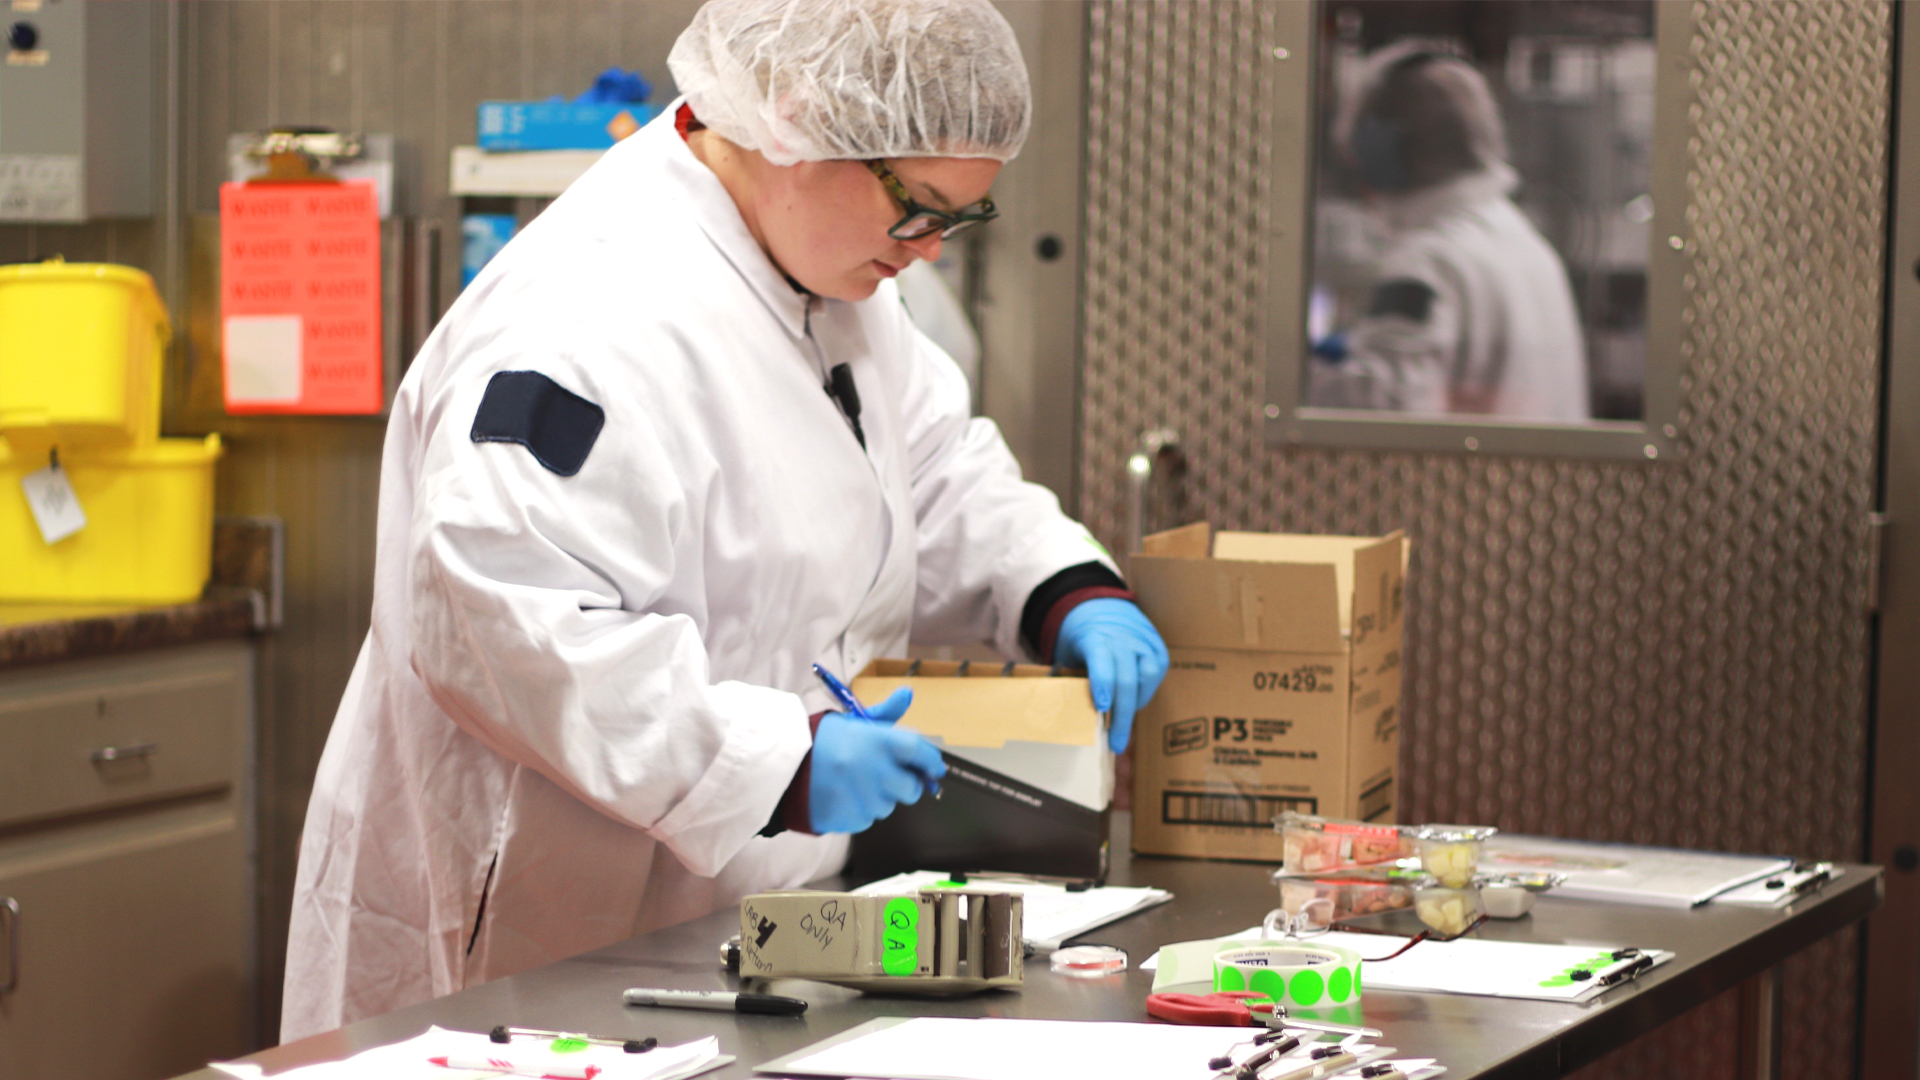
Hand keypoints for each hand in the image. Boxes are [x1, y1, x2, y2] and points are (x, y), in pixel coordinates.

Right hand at [808, 687, 946, 834]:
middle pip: (911, 788)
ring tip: (856, 782)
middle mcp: (874, 771)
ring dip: (880, 797)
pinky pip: (868, 819)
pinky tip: (844, 795)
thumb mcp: (853, 721)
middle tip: (889, 776)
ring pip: (889, 806)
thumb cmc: (823, 742)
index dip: (931, 760)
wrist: (784, 768)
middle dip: (907, 784)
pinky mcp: (851, 819)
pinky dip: (861, 810)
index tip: (934, 767)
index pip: (918, 751)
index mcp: (877, 741)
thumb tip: (907, 694)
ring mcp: (863, 798)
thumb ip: (884, 713)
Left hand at [1054, 598, 1169, 753]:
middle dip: (1121, 714)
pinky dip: (1145, 692)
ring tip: (1123, 719)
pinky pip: (1157, 673)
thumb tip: (1066, 714)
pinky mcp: (1158, 647)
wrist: (1101, 608)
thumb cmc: (1081, 640)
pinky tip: (1134, 701)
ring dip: (1136, 702)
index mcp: (1096, 636)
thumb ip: (1071, 677)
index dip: (1103, 684)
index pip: (1102, 661)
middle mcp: (1123, 637)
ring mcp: (1144, 640)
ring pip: (1148, 675)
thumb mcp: (1069, 653)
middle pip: (1127, 678)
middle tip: (1116, 741)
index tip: (1102, 708)